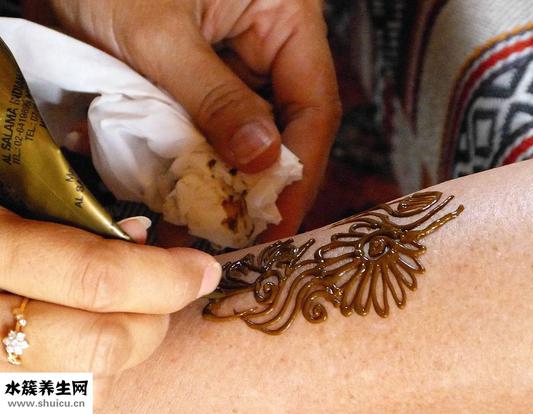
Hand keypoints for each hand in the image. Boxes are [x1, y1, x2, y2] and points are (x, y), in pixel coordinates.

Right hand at [0, 208, 220, 402]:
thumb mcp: (9, 186)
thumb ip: (65, 210)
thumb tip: (140, 237)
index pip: (93, 279)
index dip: (162, 277)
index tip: (199, 268)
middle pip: (101, 347)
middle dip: (153, 318)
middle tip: (166, 289)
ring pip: (88, 388)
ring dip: (125, 349)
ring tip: (122, 312)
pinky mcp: (4, 396)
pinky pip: (70, 402)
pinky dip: (92, 378)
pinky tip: (84, 341)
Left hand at [49, 0, 341, 239]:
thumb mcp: (160, 36)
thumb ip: (215, 98)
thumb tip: (263, 160)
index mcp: (283, 18)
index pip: (314, 105)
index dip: (300, 170)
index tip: (279, 222)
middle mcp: (267, 45)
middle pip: (284, 128)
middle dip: (261, 185)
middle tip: (239, 234)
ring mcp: (233, 66)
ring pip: (245, 136)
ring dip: (225, 181)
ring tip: (203, 226)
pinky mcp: (200, 83)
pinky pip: (210, 131)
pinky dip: (197, 166)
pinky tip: (179, 200)